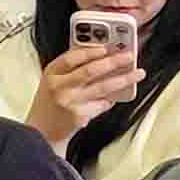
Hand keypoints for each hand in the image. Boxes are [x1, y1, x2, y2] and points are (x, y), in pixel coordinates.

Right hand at [24, 36, 141, 143]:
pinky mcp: (80, 115)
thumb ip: (72, 69)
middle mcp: (59, 86)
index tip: (107, 47)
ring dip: (124, 79)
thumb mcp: (54, 81)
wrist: (42, 131)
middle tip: (129, 56)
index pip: (71, 57)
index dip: (91, 51)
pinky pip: (103, 103)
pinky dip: (112, 98)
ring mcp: (70, 101)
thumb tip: (103, 57)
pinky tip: (117, 95)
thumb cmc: (50, 103)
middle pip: (91, 70)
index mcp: (51, 73)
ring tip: (137, 73)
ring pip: (103, 87)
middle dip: (113, 62)